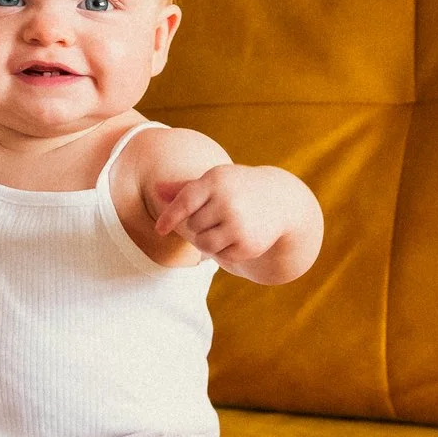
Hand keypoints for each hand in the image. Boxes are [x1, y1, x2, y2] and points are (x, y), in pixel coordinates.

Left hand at [153, 164, 294, 270]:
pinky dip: (222, 250)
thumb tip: (156, 191)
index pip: (184, 202)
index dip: (170, 217)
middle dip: (198, 224)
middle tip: (216, 215)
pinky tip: (235, 237)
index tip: (160, 230)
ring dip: (205, 241)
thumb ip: (184, 188)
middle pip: (191, 226)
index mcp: (216, 180)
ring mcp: (239, 224)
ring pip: (202, 244)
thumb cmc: (237, 188)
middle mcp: (227, 202)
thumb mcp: (214, 181)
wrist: (280, 200)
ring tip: (219, 229)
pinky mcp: (248, 245)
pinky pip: (220, 256)